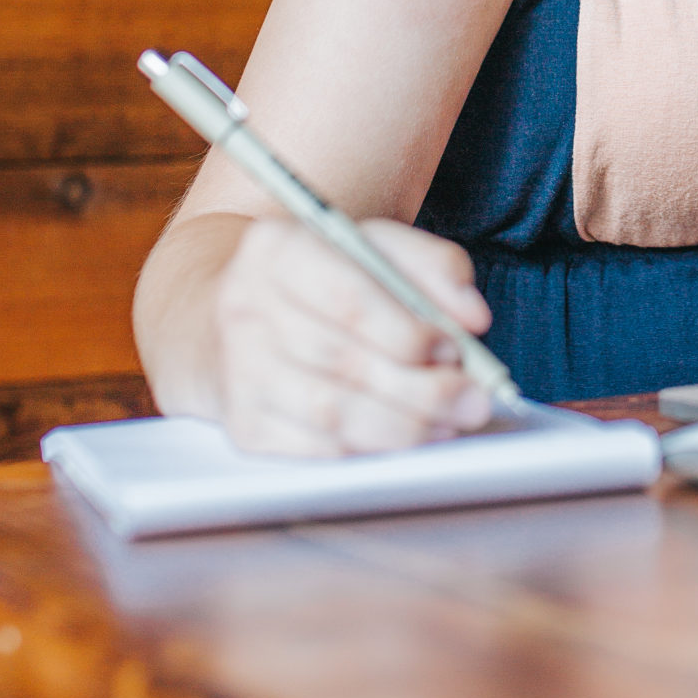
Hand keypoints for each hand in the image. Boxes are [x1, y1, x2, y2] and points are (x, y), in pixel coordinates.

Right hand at [213, 215, 494, 455]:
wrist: (224, 315)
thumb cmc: (320, 279)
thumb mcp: (372, 246)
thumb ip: (433, 267)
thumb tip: (472, 318)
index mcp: (276, 248)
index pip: (348, 297)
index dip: (408, 330)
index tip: (456, 348)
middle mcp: (245, 309)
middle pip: (344, 362)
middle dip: (422, 389)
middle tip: (473, 401)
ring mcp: (237, 372)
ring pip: (332, 413)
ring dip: (403, 426)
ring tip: (448, 423)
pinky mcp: (242, 425)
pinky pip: (315, 450)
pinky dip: (369, 450)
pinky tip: (405, 440)